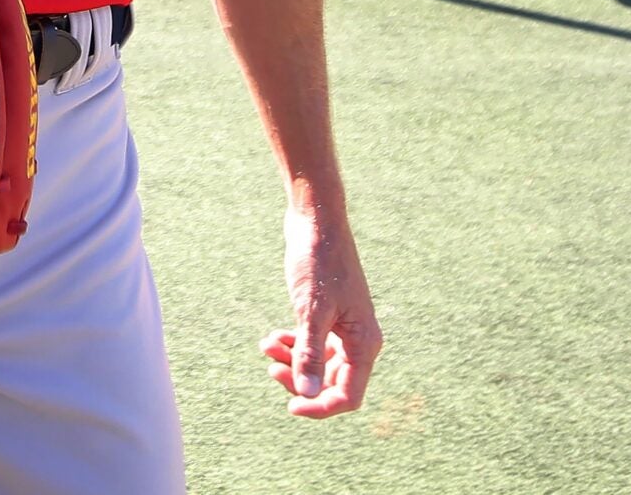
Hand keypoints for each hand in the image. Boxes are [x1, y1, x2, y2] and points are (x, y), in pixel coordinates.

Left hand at [259, 201, 380, 416]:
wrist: (316, 223)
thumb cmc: (318, 263)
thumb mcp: (311, 310)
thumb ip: (309, 352)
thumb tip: (307, 393)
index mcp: (364, 344)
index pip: (349, 395)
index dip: (321, 407)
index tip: (290, 407)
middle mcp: (358, 340)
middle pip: (331, 382)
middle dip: (300, 380)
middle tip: (271, 368)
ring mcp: (342, 328)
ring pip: (318, 363)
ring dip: (292, 360)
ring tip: (267, 345)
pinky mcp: (326, 315)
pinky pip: (311, 344)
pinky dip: (292, 344)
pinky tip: (272, 338)